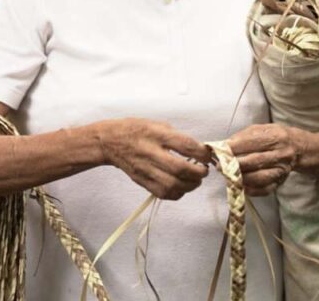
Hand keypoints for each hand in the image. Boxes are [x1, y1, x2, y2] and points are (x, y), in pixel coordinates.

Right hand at [94, 118, 210, 199]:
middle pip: (180, 169)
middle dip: (198, 172)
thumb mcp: (157, 124)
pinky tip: (181, 187)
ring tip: (195, 180)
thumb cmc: (135, 129)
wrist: (109, 142)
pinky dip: (177, 193)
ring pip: (172, 185)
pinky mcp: (142, 181)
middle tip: (203, 171)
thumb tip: (197, 149)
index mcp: (157, 134)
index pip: (185, 145)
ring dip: (190, 186)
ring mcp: (146, 169)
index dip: (202, 153)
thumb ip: (177, 136)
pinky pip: (163, 194)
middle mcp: (151, 152)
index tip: (208, 156)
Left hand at [227, 123, 300, 196]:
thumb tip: (222, 146)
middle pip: (254, 161)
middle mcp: (280, 154)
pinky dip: (251, 189)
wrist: (297, 147)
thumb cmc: (273, 136)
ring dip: (241, 178)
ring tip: (229, 175)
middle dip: (234, 164)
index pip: (251, 143)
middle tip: (220, 166)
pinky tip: (241, 185)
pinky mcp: (280, 182)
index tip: (219, 151)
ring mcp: (281, 170)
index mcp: (275, 136)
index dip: (233, 148)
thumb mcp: (260, 129)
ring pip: (259, 178)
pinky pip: (264, 190)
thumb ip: (242, 137)